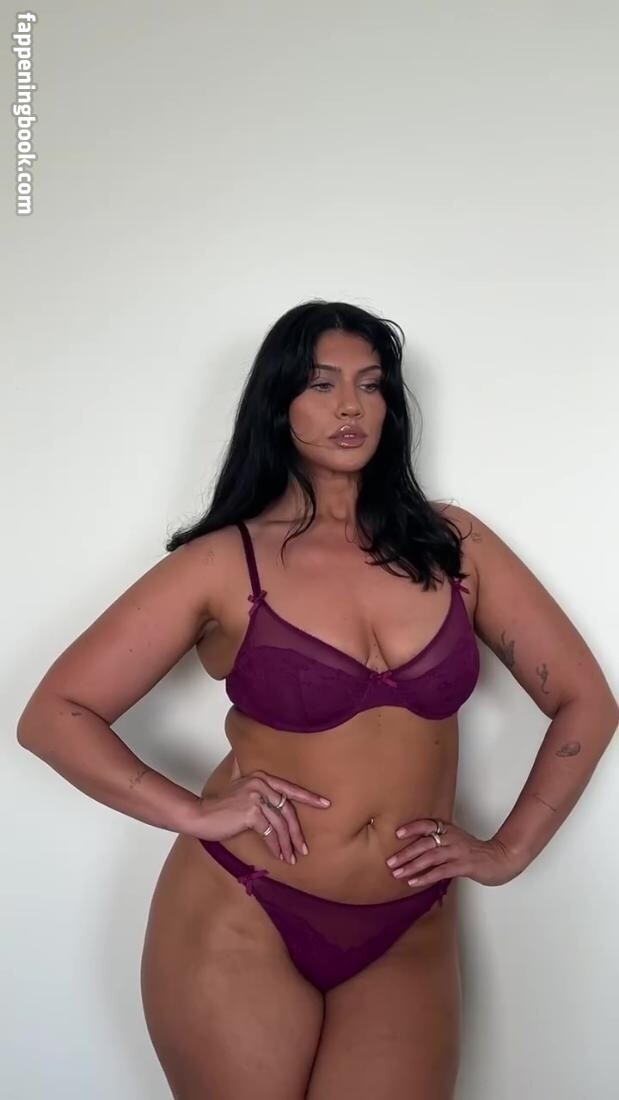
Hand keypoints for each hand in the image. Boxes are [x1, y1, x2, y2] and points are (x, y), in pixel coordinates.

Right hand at [187, 753, 331, 863]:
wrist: (201, 815)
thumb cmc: (219, 805)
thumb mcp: (235, 785)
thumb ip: (243, 773)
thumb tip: (241, 758)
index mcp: (261, 776)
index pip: (290, 788)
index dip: (309, 797)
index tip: (326, 804)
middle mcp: (261, 783)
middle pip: (288, 809)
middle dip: (297, 832)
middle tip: (305, 848)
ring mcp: (256, 797)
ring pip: (280, 823)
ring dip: (287, 844)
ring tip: (292, 858)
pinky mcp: (251, 812)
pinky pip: (270, 832)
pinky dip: (275, 846)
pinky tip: (278, 856)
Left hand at [385, 817, 524, 888]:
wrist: (499, 858)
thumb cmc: (475, 852)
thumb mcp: (456, 841)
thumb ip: (440, 841)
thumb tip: (416, 849)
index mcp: (449, 830)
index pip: (428, 825)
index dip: (412, 828)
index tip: (397, 834)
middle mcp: (452, 838)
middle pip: (424, 843)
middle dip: (405, 853)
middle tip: (390, 862)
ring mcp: (458, 851)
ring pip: (430, 857)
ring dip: (412, 866)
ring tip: (397, 874)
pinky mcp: (464, 865)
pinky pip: (441, 871)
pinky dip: (426, 877)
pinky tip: (414, 882)